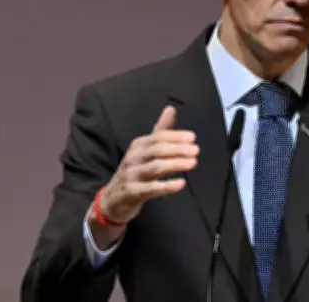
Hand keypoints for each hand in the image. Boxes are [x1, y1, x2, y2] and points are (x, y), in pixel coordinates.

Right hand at [97, 105, 197, 224]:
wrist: (113, 200)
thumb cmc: (134, 171)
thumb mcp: (145, 150)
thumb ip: (160, 131)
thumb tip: (171, 109)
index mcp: (138, 145)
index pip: (158, 137)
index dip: (175, 136)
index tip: (193, 138)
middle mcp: (133, 157)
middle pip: (157, 150)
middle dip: (177, 149)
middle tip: (196, 150)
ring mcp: (131, 175)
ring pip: (154, 167)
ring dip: (175, 164)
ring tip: (192, 163)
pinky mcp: (132, 192)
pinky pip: (150, 189)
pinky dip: (166, 186)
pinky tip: (181, 184)